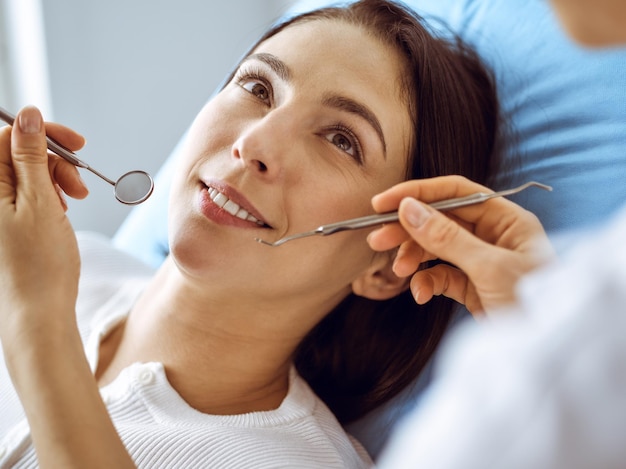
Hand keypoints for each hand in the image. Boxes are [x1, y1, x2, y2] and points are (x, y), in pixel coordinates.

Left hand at [0, 106, 87, 344]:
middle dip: (55, 162)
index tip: (78, 144)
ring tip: (74, 203)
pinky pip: (28, 194)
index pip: (9, 137)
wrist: (39, 312)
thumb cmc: (39, 265)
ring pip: (28, 174)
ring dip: (57, 180)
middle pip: (19, 154)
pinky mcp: (9, 222)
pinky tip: (62, 212)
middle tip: (80, 185)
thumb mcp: (40, 202)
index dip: (45, 134)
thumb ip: (31, 155)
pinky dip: (51, 197)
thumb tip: (29, 115)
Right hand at [367, 176, 553, 314]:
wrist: (545, 355)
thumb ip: (447, 237)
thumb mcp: (489, 268)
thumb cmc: (534, 305)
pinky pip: (440, 276)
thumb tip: (409, 209)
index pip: (456, 193)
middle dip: (409, 230)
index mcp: (507, 220)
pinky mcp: (472, 287)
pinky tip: (421, 295)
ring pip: (436, 248)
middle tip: (378, 240)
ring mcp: (481, 262)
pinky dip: (426, 283)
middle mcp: (494, 236)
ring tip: (400, 271)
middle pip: (441, 220)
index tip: (384, 203)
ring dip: (414, 258)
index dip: (418, 194)